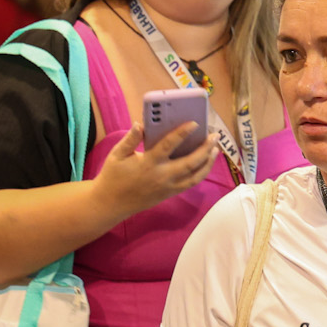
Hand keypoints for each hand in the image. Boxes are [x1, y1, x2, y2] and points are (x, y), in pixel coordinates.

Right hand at [93, 121, 216, 217]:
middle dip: (205, 149)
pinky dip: (201, 174)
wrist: (111, 204)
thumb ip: (130, 139)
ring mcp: (168, 187)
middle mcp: (162, 176)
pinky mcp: (169, 194)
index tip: (195, 123)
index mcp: (149, 163)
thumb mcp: (117, 155)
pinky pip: (190, 184)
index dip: (183, 133)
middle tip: (215, 136)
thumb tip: (140, 124)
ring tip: (216, 150)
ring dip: (208, 163)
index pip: (169, 145)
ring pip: (195, 177)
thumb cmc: (113, 176)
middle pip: (190, 163)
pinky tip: (205, 163)